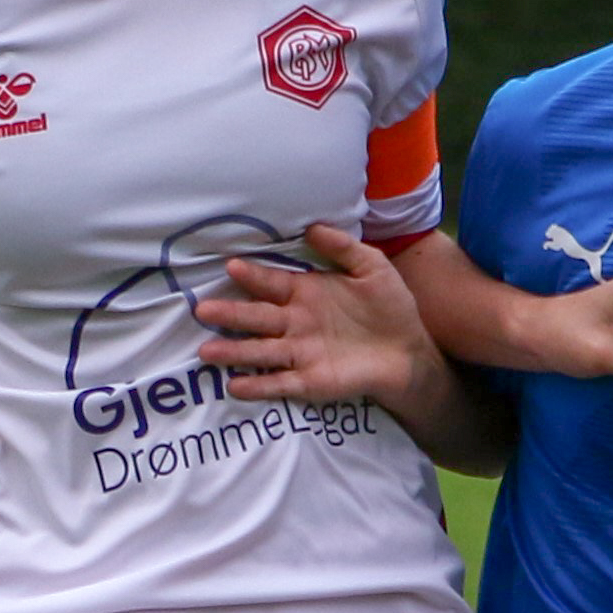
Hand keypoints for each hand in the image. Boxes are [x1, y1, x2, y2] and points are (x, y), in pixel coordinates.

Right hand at [195, 224, 431, 402]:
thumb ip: (342, 248)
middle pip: (257, 318)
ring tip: (206, 352)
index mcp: (304, 293)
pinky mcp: (311, 381)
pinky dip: (259, 385)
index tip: (232, 267)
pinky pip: (280, 383)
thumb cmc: (389, 306)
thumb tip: (312, 226)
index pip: (272, 283)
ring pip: (261, 351)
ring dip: (234, 352)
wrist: (409, 350)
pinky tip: (234, 386)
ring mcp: (300, 353)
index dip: (253, 277)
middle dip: (230, 314)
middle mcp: (295, 323)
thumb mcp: (371, 268)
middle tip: (203, 310)